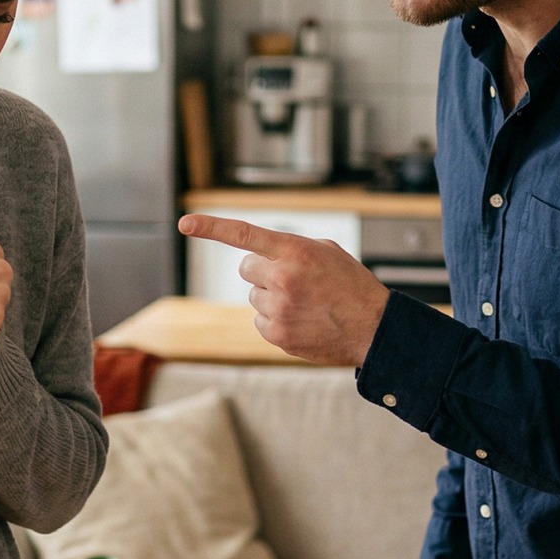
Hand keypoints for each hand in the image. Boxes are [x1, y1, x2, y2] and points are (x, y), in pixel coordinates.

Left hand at [177, 214, 389, 363]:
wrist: (374, 328)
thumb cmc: (352, 287)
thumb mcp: (327, 252)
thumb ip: (291, 248)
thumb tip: (261, 255)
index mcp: (295, 251)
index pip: (244, 234)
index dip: (211, 227)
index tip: (185, 223)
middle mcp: (283, 277)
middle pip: (246, 269)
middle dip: (262, 272)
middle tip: (290, 279)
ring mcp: (279, 308)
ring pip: (254, 296)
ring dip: (271, 297)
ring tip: (304, 303)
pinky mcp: (278, 335)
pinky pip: (260, 321)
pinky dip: (276, 320)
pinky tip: (301, 320)